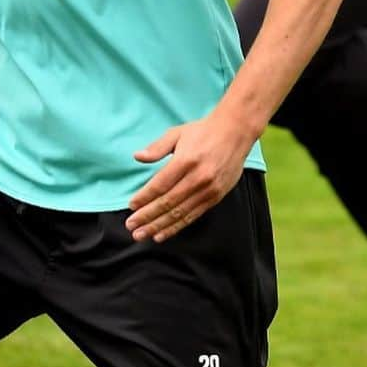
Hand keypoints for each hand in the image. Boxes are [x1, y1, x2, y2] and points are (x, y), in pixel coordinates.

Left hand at [126, 110, 254, 242]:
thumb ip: (157, 147)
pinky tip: (162, 234)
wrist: (235, 133)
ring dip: (158, 226)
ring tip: (142, 234)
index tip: (131, 206)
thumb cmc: (203, 132)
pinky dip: (176, 227)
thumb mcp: (177, 133)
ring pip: (179, 213)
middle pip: (168, 203)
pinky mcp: (215, 197)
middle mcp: (197, 178)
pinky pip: (192, 216)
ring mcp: (208, 190)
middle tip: (131, 226)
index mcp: (185, 161)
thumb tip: (138, 157)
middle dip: (147, 217)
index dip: (144, 198)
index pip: (160, 185)